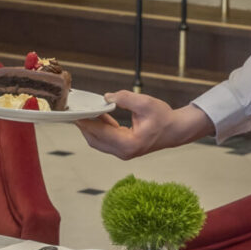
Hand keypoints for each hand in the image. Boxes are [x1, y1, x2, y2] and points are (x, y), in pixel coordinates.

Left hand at [74, 91, 213, 159]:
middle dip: (84, 125)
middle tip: (74, 110)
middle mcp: (123, 152)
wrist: (176, 130)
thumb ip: (124, 98)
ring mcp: (123, 152)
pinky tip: (98, 114)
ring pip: (98, 140)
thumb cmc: (164, 118)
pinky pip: (105, 139)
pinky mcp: (123, 149)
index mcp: (129, 144)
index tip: (74, 113)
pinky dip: (99, 127)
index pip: (100, 132)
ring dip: (90, 126)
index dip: (85, 122)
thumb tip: (106, 97)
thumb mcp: (145, 103)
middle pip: (95, 140)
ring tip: (84, 110)